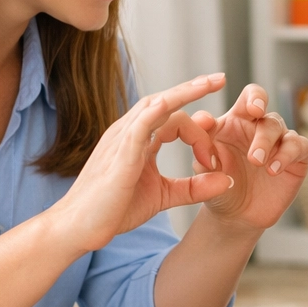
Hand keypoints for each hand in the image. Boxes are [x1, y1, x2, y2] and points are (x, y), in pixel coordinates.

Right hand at [50, 75, 232, 253]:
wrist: (79, 228)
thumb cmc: (114, 210)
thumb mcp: (163, 196)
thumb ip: (194, 187)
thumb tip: (227, 181)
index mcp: (138, 141)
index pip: (173, 119)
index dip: (198, 133)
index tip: (214, 160)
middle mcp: (129, 134)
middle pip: (164, 101)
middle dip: (193, 88)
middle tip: (220, 77)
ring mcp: (121, 141)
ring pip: (153, 106)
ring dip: (182, 93)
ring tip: (207, 83)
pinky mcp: (118, 157)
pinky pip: (135, 128)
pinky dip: (152, 114)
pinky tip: (169, 103)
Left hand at [190, 84, 307, 231]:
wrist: (235, 216)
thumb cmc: (218, 184)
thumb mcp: (204, 164)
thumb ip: (201, 141)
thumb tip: (203, 118)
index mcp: (238, 120)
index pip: (251, 97)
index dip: (255, 97)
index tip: (252, 108)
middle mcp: (260, 128)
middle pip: (266, 114)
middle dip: (262, 125)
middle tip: (255, 143)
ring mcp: (280, 142)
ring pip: (280, 129)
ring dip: (267, 143)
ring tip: (257, 163)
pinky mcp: (297, 158)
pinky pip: (299, 147)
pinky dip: (286, 156)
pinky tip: (273, 170)